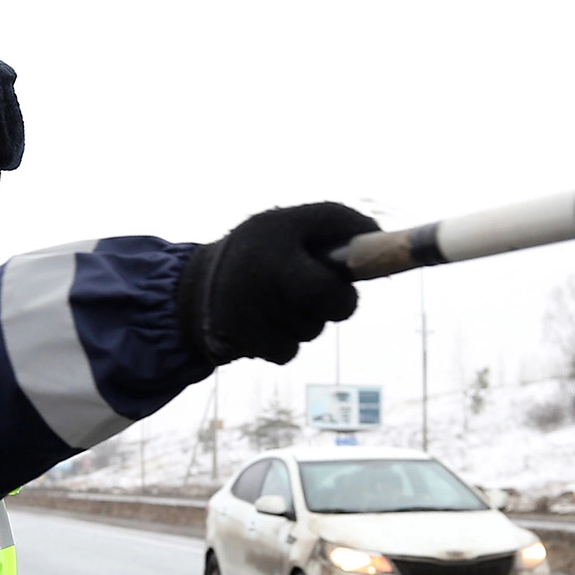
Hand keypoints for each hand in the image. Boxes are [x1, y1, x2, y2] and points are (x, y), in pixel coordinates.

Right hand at [177, 202, 379, 364]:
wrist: (193, 287)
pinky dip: (282, 342)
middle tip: (319, 294)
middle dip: (336, 304)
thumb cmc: (260, 250)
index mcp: (277, 236)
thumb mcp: (291, 223)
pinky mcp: (237, 339)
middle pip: (335, 305)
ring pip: (311, 329)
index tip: (348, 286)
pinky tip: (262, 323)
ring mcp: (246, 309)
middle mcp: (260, 272)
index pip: (332, 270)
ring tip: (277, 301)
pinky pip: (287, 352)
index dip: (349, 286)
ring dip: (304, 321)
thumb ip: (338, 224)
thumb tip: (381, 239)